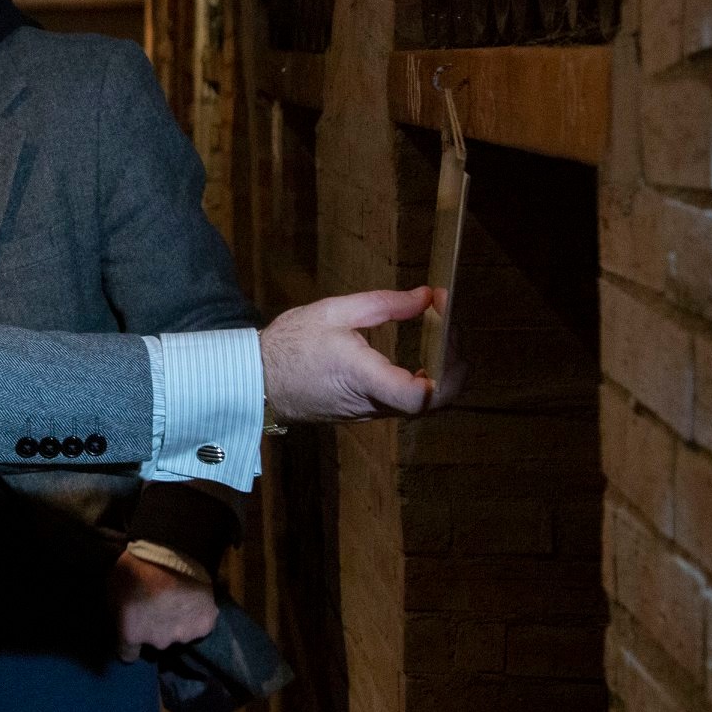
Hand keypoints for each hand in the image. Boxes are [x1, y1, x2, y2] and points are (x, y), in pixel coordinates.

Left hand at [110, 551, 217, 661]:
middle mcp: (158, 642)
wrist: (172, 549)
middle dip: (156, 629)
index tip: (134, 634)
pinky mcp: (205, 626)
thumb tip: (121, 621)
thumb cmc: (135, 565)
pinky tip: (193, 602)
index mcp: (132, 634)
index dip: (130, 645)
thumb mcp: (112, 587)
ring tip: (177, 602)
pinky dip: (196, 617)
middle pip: (156, 642)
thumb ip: (118, 612)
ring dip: (177, 622)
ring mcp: (183, 635)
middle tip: (157, 608)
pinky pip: (199, 626)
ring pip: (179, 634)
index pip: (128, 655)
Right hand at [261, 287, 463, 423]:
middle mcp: (372, 403)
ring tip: (438, 337)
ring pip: (424, 406)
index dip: (448, 373)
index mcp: (363, 376)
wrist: (256, 379)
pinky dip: (423, 381)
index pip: (420, 396)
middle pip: (435, 403)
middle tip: (452, 331)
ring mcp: (370, 413)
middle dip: (455, 367)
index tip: (449, 336)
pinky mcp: (367, 414)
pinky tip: (417, 355)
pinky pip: (405, 404)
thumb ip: (385, 304)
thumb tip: (427, 297)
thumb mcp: (334, 310)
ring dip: (441, 373)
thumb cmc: (290, 343)